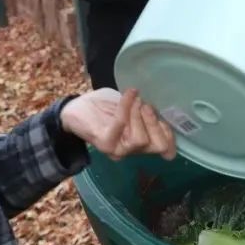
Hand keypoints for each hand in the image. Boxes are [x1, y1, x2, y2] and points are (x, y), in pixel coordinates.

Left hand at [61, 88, 176, 160]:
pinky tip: (129, 94)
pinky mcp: (105, 142)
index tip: (163, 116)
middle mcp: (131, 151)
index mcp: (140, 144)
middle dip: (155, 122)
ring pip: (140, 139)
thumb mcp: (131, 108)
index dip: (170, 134)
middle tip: (145, 105)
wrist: (73, 109)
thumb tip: (161, 108)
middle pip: (157, 146)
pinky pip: (121, 124)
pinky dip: (127, 105)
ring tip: (134, 99)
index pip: (165, 150)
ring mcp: (118, 150)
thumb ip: (146, 113)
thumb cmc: (104, 107)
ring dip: (138, 114)